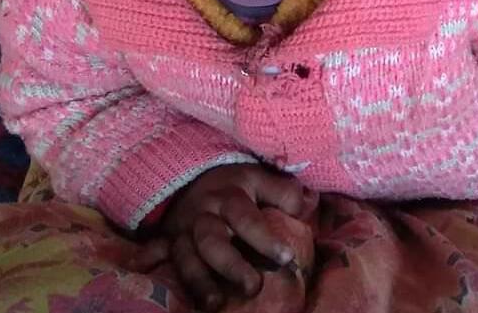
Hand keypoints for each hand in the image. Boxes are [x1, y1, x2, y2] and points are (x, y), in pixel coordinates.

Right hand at [131, 163, 305, 311]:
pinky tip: (188, 304)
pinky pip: (171, 265)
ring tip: (215, 304)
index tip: (286, 258)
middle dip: (231, 264)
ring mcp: (186, 231)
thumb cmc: (235, 184)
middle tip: (254, 286)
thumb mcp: (259, 178)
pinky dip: (178, 282)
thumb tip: (305, 207)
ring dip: (201, 281)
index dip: (265, 238)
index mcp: (230, 194)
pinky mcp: (172, 245)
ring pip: (188, 256)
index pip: (246, 216)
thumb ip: (283, 192)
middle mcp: (205, 213)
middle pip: (212, 239)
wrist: (191, 177)